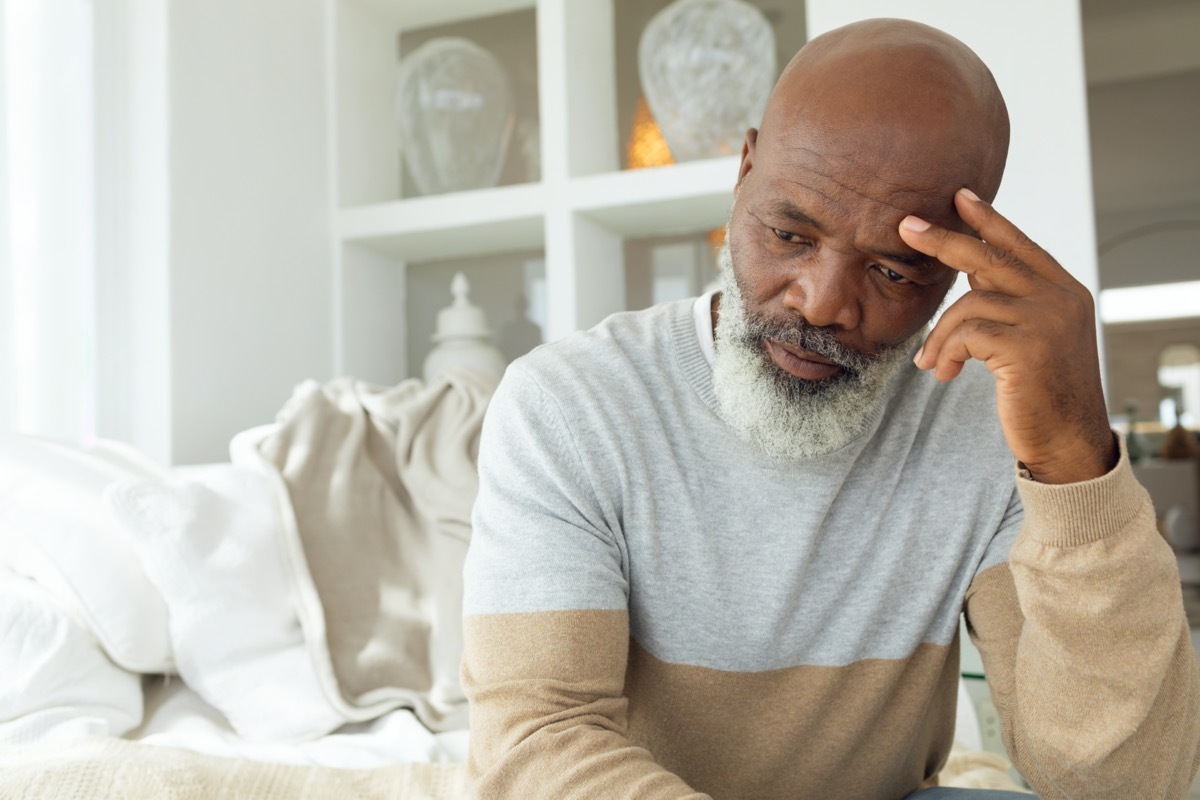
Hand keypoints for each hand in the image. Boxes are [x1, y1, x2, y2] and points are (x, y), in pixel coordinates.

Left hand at [898, 188, 1116, 484]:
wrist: (1068, 443)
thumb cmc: (1042, 394)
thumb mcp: (1032, 338)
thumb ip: (1009, 303)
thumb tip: (970, 276)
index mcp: (1064, 291)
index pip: (1019, 245)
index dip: (988, 220)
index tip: (959, 196)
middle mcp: (1061, 298)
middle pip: (989, 258)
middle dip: (944, 240)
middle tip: (906, 226)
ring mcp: (1047, 321)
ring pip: (969, 305)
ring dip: (940, 336)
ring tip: (931, 362)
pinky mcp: (1027, 348)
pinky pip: (965, 335)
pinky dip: (946, 352)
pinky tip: (945, 374)